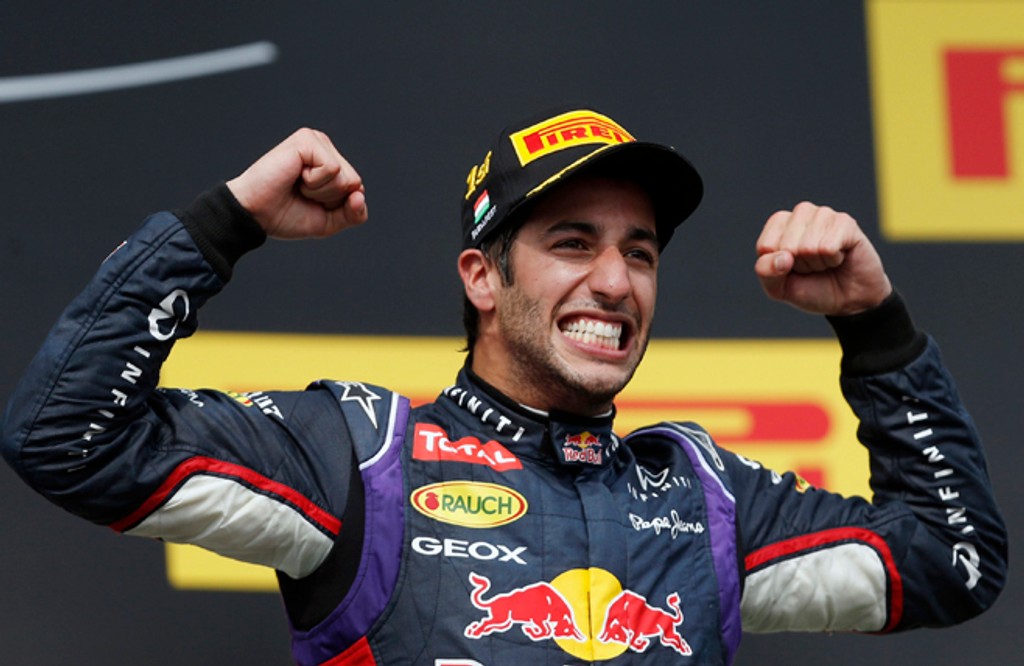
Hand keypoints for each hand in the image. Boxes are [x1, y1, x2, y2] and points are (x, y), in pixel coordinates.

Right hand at [226, 128, 367, 238]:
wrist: (255, 214)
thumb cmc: (285, 215)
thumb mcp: (328, 222)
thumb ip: (353, 214)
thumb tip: (360, 194)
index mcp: (332, 163)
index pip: (358, 189)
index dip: (337, 206)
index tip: (310, 202)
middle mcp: (326, 148)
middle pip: (355, 183)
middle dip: (330, 198)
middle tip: (302, 193)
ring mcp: (317, 141)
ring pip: (346, 177)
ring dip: (321, 191)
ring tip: (297, 184)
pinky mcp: (307, 140)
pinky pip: (332, 168)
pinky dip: (314, 182)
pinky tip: (295, 176)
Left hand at [754, 202, 891, 314]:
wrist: (849, 300)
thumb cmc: (812, 288)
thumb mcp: (779, 288)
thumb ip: (766, 272)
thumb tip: (782, 256)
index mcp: (778, 223)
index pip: (766, 246)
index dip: (778, 267)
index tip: (793, 268)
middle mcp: (801, 213)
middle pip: (787, 247)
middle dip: (800, 266)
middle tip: (814, 266)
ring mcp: (824, 214)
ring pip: (808, 247)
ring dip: (817, 263)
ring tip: (826, 261)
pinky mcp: (846, 222)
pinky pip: (828, 247)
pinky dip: (833, 260)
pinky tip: (840, 257)